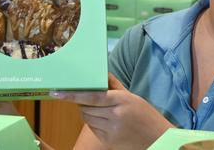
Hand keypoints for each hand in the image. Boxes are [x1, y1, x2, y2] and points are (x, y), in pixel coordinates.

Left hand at [51, 74, 174, 149]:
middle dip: (81, 102)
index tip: (57, 92)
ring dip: (87, 112)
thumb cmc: (145, 114)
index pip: (92, 96)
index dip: (72, 95)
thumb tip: (100, 72)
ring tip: (99, 109)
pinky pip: (92, 128)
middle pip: (85, 107)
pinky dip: (93, 122)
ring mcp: (111, 130)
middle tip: (85, 97)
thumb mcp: (132, 96)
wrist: (157, 138)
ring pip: (87, 118)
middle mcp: (115, 115)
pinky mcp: (108, 141)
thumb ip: (114, 85)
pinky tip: (103, 120)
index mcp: (122, 100)